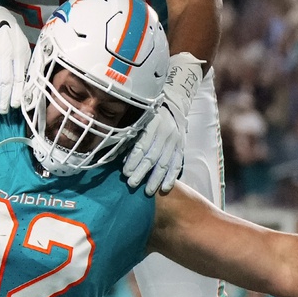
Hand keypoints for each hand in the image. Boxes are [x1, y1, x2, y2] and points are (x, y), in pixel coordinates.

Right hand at [0, 0, 32, 112]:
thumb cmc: (11, 38)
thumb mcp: (23, 47)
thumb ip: (24, 64)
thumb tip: (26, 86)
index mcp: (17, 54)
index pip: (18, 77)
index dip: (16, 93)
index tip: (14, 106)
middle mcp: (4, 55)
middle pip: (3, 80)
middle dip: (3, 98)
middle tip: (2, 111)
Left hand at [123, 53, 203, 194]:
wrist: (173, 105)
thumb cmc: (149, 115)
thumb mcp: (138, 121)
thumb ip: (129, 137)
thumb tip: (116, 156)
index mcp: (152, 124)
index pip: (141, 146)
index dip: (133, 160)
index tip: (125, 173)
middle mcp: (165, 132)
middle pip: (152, 156)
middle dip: (142, 172)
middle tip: (132, 184)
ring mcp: (175, 141)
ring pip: (165, 163)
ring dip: (155, 178)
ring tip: (147, 191)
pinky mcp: (181, 147)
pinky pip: (177, 164)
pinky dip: (171, 177)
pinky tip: (164, 188)